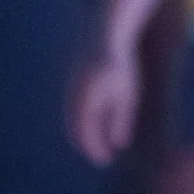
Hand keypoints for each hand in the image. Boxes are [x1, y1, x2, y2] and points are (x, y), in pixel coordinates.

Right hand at [70, 41, 140, 166]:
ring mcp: (66, 89)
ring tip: (97, 145)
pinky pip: (70, 110)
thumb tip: (118, 145)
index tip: (105, 161)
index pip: (86, 134)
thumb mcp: (127, 93)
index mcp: (87, 99)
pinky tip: (93, 125)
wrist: (103, 32)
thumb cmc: (121, 64)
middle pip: (73, 130)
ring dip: (81, 135)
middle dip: (86, 145)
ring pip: (69, 120)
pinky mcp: (67, 84)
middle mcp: (71, 96)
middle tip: (100, 158)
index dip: (94, 150)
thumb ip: (121, 119)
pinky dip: (79, 122)